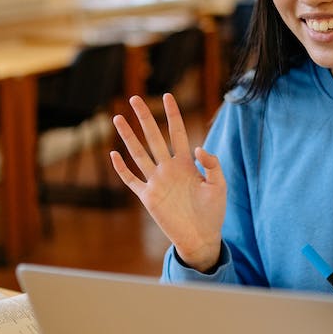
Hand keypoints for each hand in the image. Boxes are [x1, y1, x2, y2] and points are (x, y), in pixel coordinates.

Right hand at [110, 93, 226, 271]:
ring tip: (118, 118)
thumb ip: (212, 164)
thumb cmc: (213, 212)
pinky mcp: (148, 197)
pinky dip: (122, 169)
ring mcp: (157, 181)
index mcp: (186, 163)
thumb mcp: (219, 185)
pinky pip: (131, 180)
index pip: (177, 132)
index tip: (167, 96)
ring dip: (128, 137)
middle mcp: (169, 168)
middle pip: (154, 137)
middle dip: (145, 117)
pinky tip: (113, 155)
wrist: (201, 237)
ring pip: (139, 153)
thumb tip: (199, 147)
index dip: (172, 114)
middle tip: (135, 98)